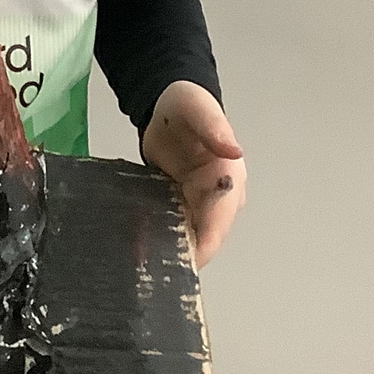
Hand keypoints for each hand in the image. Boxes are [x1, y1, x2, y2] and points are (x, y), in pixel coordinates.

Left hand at [140, 80, 244, 268]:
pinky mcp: (180, 203)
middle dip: (185, 254)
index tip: (185, 265)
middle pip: (206, 236)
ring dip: (171, 250)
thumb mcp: (199, 111)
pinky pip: (173, 226)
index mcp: (229, 178)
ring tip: (144, 264)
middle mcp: (219, 197)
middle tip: (155, 270)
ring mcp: (200, 203)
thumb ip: (214, 129)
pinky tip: (139, 247)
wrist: (169, 104)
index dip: (205, 245)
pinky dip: (159, 236)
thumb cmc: (188, 105)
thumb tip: (235, 150)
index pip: (220, 221)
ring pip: (189, 236)